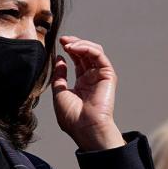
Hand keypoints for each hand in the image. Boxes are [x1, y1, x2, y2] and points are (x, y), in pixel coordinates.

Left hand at [51, 35, 124, 150]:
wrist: (85, 129)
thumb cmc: (72, 118)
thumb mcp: (59, 92)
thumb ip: (59, 75)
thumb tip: (59, 59)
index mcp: (81, 83)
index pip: (77, 60)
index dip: (69, 49)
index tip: (59, 43)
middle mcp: (92, 78)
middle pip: (86, 53)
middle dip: (74, 43)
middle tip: (63, 40)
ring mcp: (100, 76)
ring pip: (94, 52)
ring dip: (81, 44)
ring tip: (68, 44)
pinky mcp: (108, 76)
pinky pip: (99, 56)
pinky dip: (88, 49)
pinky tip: (76, 48)